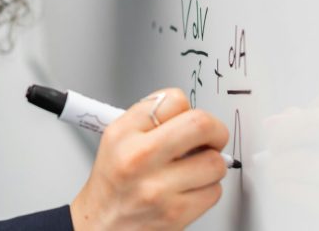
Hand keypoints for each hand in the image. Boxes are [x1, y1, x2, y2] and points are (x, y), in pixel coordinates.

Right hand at [70, 88, 228, 230]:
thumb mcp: (116, 137)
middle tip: (212, 136)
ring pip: (215, 162)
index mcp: (124, 133)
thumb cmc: (113, 180)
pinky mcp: (176, 214)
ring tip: (194, 166)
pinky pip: (214, 191)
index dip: (186, 107)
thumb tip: (185, 107)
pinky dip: (208, 188)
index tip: (185, 117)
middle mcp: (139, 157)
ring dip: (211, 163)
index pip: (174, 100)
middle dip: (215, 130)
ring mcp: (158, 188)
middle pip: (201, 125)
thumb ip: (148, 116)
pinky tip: (189, 188)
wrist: (103, 224)